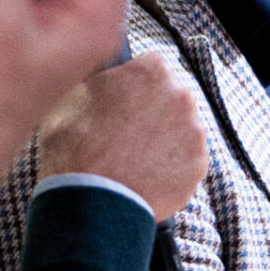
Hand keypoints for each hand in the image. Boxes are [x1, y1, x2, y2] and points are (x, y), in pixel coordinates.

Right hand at [38, 55, 207, 221]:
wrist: (91, 202)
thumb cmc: (74, 148)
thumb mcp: (71, 96)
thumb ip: (99, 79)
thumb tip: (103, 74)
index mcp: (151, 70)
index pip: (149, 67)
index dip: (132, 85)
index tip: (121, 102)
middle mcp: (180, 94)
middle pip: (169, 97)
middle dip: (151, 111)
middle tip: (125, 135)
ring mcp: (194, 131)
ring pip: (179, 129)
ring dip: (162, 139)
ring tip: (132, 160)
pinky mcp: (198, 164)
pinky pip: (185, 160)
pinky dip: (170, 167)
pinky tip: (145, 176)